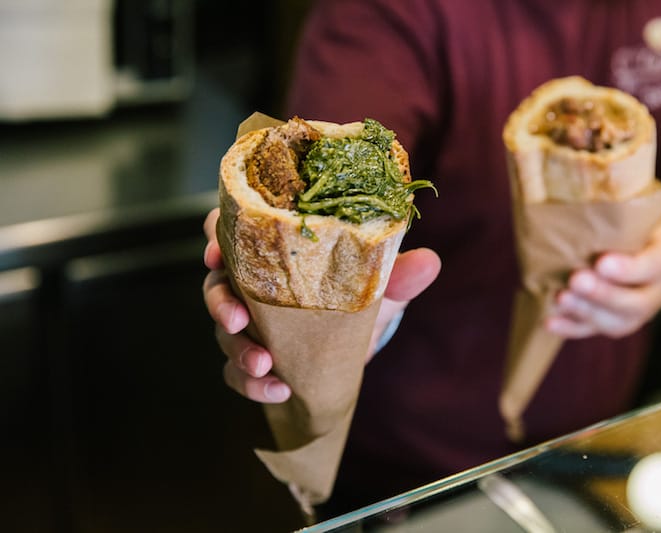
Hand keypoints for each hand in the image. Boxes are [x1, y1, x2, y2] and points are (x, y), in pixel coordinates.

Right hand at [202, 208, 440, 402]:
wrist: (361, 344)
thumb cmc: (363, 298)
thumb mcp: (380, 286)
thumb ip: (399, 274)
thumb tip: (430, 262)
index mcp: (278, 253)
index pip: (234, 233)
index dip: (217, 239)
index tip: (216, 253)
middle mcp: (255, 285)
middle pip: (216, 285)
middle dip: (219, 303)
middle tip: (236, 319)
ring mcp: (251, 325)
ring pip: (224, 332)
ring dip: (238, 350)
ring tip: (264, 365)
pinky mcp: (254, 360)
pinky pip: (237, 373)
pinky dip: (252, 385)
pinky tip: (278, 391)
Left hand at [546, 222, 660, 338]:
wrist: (654, 255)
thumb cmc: (640, 228)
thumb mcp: (642, 216)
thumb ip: (623, 215)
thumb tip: (581, 197)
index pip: (652, 267)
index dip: (628, 269)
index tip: (602, 262)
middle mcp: (658, 294)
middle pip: (634, 303)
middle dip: (602, 294)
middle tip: (576, 280)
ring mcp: (636, 314)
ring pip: (614, 322)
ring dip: (585, 312)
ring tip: (560, 298)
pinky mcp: (614, 323)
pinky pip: (592, 331)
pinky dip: (570, 328)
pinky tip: (549, 322)